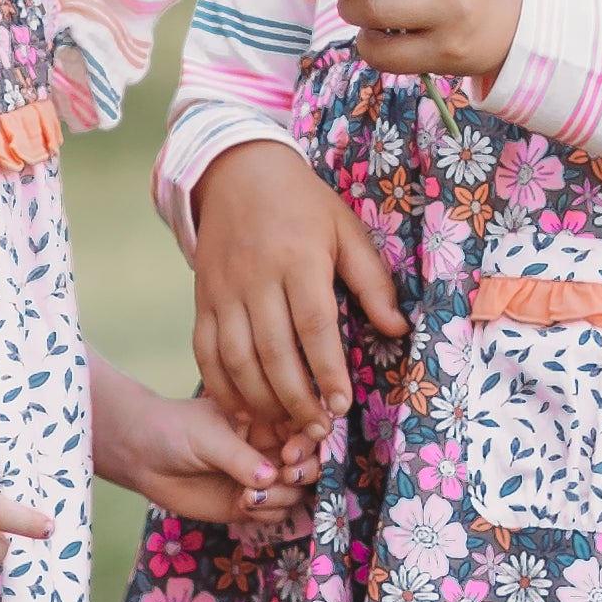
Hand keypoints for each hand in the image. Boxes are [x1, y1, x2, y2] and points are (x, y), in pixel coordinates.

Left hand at [89, 355, 318, 521]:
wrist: (142, 456)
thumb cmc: (174, 431)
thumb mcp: (208, 437)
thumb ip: (239, 457)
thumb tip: (271, 477)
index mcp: (268, 417)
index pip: (306, 427)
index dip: (309, 442)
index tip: (289, 453)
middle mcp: (272, 446)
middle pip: (312, 462)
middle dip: (306, 471)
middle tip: (284, 476)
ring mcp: (263, 476)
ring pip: (297, 491)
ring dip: (284, 497)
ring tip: (250, 496)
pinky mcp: (250, 503)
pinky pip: (277, 512)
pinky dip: (268, 512)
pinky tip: (244, 504)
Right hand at [188, 137, 405, 443]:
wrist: (236, 171)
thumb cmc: (302, 204)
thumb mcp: (346, 231)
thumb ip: (372, 282)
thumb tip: (397, 330)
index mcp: (298, 259)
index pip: (313, 324)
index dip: (328, 369)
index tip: (342, 404)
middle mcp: (257, 278)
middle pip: (273, 351)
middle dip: (297, 399)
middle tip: (318, 430)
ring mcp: (224, 291)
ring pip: (237, 359)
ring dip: (261, 401)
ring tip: (287, 426)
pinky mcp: (204, 300)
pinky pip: (206, 352)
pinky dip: (221, 387)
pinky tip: (244, 409)